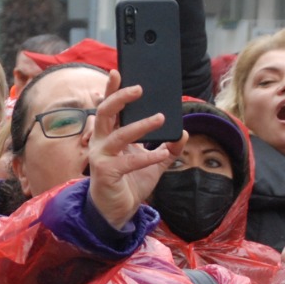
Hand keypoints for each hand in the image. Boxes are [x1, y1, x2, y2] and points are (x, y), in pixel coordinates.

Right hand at [86, 71, 186, 231]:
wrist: (117, 212)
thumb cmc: (129, 183)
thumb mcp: (153, 163)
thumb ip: (168, 147)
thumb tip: (184, 132)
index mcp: (108, 135)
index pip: (108, 107)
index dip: (111, 89)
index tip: (117, 71)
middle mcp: (100, 142)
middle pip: (105, 112)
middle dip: (120, 97)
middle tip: (139, 88)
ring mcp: (101, 157)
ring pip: (118, 134)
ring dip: (141, 125)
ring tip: (160, 118)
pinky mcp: (106, 173)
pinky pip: (129, 161)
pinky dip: (148, 157)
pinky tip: (163, 155)